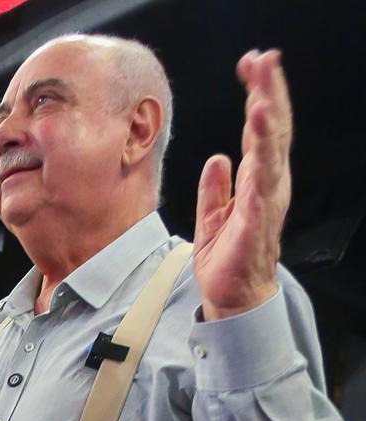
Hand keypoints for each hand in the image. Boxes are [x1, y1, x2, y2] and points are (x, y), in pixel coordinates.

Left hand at [193, 49, 291, 320]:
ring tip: (261, 95)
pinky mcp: (254, 224)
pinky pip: (259, 190)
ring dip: (266, 123)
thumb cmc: (228, 257)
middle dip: (269, 93)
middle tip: (265, 60)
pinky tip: (256, 144)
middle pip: (271, 132)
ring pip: (270, 155)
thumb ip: (216, 187)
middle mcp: (267, 186)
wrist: (232, 297)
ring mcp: (265, 204)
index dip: (260, 95)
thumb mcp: (213, 215)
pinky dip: (259, 164)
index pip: (261, 130)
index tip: (253, 64)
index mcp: (257, 181)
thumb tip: (217, 158)